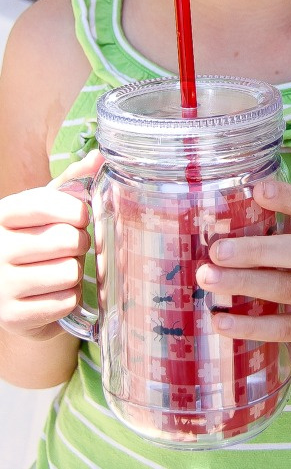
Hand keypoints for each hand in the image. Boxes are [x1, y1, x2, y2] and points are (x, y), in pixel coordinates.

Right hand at [0, 151, 102, 341]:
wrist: (15, 294)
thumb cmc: (37, 241)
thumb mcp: (48, 209)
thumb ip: (72, 181)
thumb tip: (99, 157)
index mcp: (3, 214)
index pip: (46, 204)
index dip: (75, 211)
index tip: (81, 216)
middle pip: (65, 240)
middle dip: (80, 243)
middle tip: (75, 246)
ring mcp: (2, 285)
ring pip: (69, 272)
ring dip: (76, 272)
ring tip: (64, 269)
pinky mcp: (13, 316)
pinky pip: (65, 301)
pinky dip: (71, 298)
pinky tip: (58, 292)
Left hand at [196, 179, 290, 374]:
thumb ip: (274, 234)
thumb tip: (212, 219)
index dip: (289, 197)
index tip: (258, 190)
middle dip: (256, 250)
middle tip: (217, 251)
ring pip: (286, 288)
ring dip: (244, 283)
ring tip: (207, 278)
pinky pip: (281, 328)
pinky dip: (249, 326)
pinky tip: (220, 321)